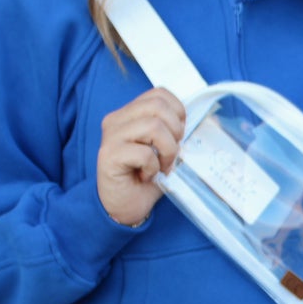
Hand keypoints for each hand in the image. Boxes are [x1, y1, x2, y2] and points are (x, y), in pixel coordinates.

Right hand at [96, 87, 185, 226]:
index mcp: (128, 114)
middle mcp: (116, 120)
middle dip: (175, 131)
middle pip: (158, 106)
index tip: (178, 136)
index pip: (159, 94)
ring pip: (154, 126)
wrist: (124, 209)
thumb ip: (170, 130)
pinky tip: (146, 176)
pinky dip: (153, 167)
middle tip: (171, 153)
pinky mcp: (109, 156)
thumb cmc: (144, 179)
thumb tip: (193, 123)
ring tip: (161, 166)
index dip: (178, 112)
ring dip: (167, 151)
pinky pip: (144, 153)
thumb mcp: (161, 149)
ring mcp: (110, 137)